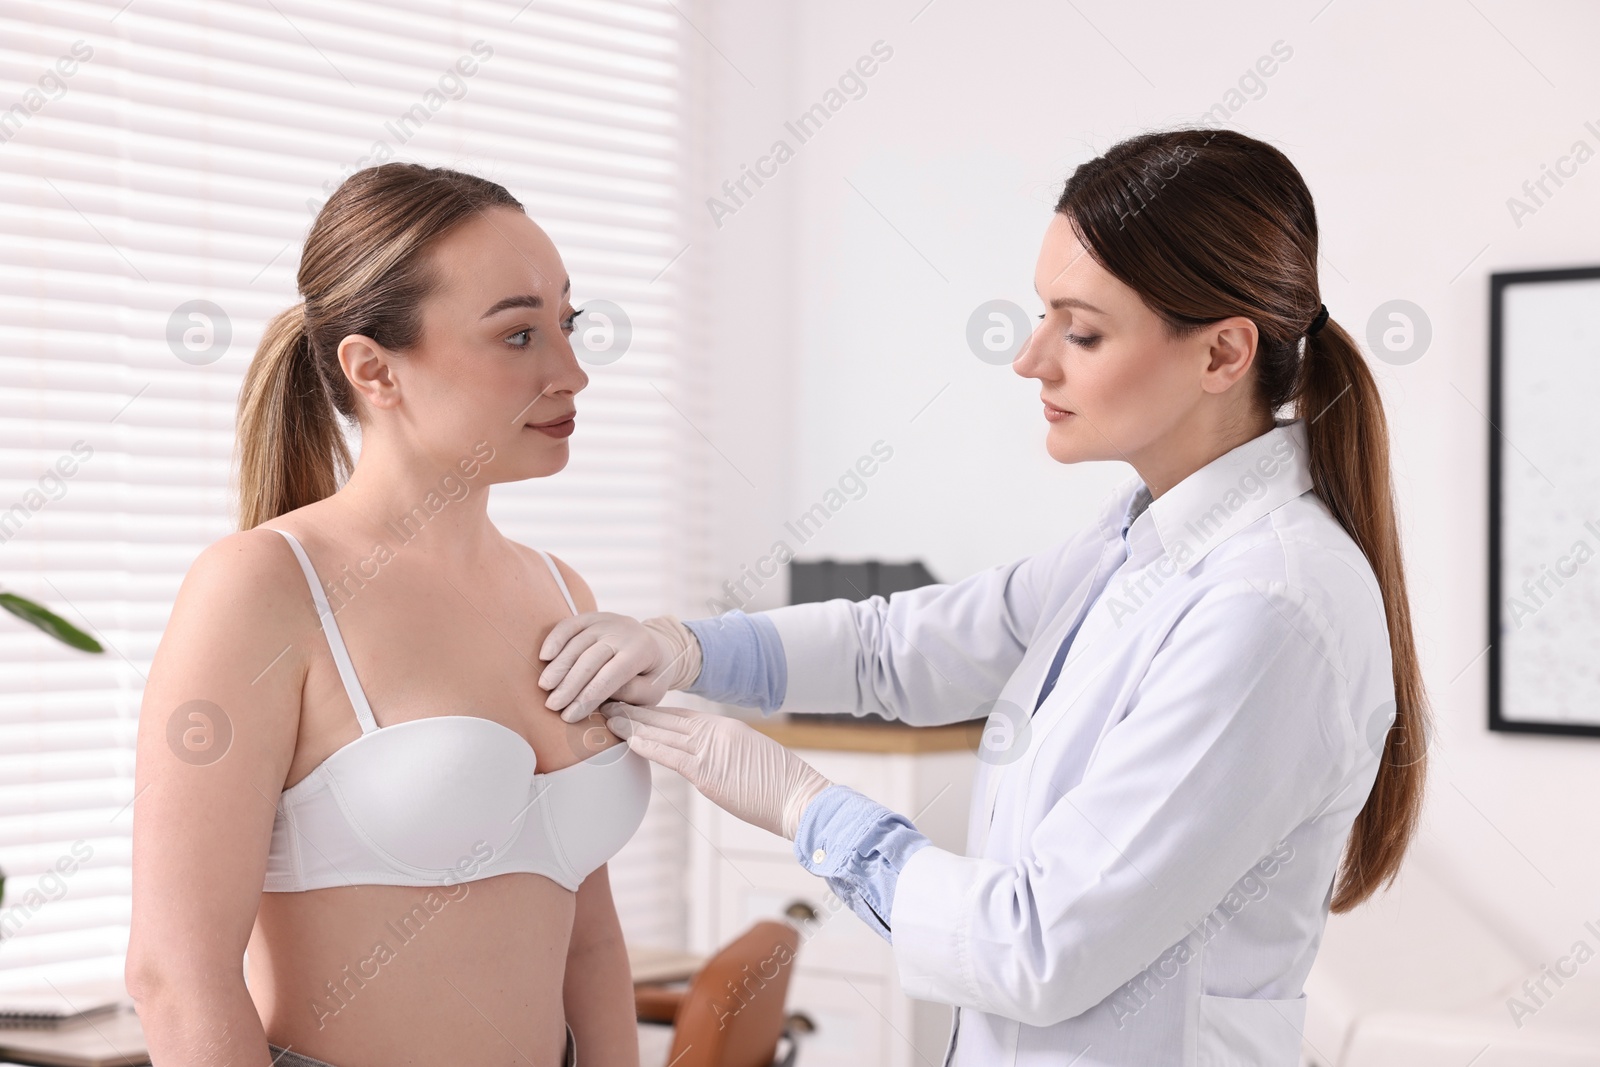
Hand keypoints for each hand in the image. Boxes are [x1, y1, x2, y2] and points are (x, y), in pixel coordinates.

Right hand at [539, 613, 700, 722]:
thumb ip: (630, 694)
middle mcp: (623, 632)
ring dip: (559, 666)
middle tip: (552, 705)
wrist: (659, 646)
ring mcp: (607, 621)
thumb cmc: (652, 675)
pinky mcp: (593, 617)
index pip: (611, 676)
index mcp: (641, 651)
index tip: (569, 716)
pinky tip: (544, 656)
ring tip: (544, 687)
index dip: (588, 697)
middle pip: (590, 659)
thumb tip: (601, 698)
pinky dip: (555, 639)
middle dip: (569, 684)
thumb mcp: (652, 692)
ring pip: (577, 643)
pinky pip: (570, 625)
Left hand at [598, 702, 830, 838]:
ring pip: (662, 732)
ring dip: (632, 725)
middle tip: (607, 702)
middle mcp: (715, 732)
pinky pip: (671, 755)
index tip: (630, 706)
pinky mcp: (709, 772)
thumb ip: (723, 755)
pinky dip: (648, 746)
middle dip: (635, 711)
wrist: (800, 798)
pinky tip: (629, 741)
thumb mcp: (749, 759)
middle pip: (665, 718)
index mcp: (724, 728)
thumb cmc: (781, 786)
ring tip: (607, 717)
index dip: (652, 712)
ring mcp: (711, 750)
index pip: (679, 716)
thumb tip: (705, 763)